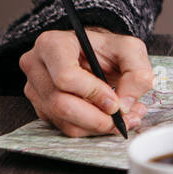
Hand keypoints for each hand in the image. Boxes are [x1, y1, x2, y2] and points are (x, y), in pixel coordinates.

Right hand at [19, 26, 153, 136]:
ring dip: (97, 126)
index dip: (93, 93)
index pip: (65, 77)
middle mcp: (37, 66)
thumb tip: (125, 105)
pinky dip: (91, 129)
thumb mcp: (130, 50)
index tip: (115, 101)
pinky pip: (66, 127)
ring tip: (123, 117)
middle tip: (122, 117)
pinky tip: (108, 118)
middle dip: (96, 117)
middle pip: (60, 104)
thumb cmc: (107, 49)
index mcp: (52, 45)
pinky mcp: (42, 107)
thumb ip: (136, 73)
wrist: (94, 54)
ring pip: (64, 120)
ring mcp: (35, 88)